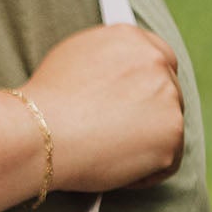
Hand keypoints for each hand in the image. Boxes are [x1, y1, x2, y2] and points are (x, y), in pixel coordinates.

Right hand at [20, 23, 185, 194]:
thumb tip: (119, 73)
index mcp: (132, 40)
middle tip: (120, 135)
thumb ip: (109, 60)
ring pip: (169, 127)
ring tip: (107, 152)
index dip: (151, 84)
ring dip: (147, 143)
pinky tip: (115, 168)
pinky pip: (168, 160)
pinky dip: (146, 171)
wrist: (40, 134)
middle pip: (170, 93)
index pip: (161, 58)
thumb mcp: (74, 57)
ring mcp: (169, 100)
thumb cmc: (47, 102)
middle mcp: (156, 63)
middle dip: (151, 115)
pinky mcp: (172, 137)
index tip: (142, 102)